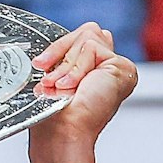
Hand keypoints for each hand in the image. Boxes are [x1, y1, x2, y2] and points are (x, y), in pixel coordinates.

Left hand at [30, 23, 139, 147]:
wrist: (63, 132)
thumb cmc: (57, 115)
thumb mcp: (58, 76)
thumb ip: (66, 55)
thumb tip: (56, 47)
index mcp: (96, 69)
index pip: (83, 37)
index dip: (60, 48)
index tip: (40, 64)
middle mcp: (110, 67)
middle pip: (87, 30)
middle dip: (61, 50)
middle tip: (49, 77)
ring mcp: (118, 67)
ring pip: (88, 36)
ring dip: (68, 64)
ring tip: (63, 87)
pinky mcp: (121, 66)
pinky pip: (91, 48)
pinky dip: (77, 68)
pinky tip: (75, 87)